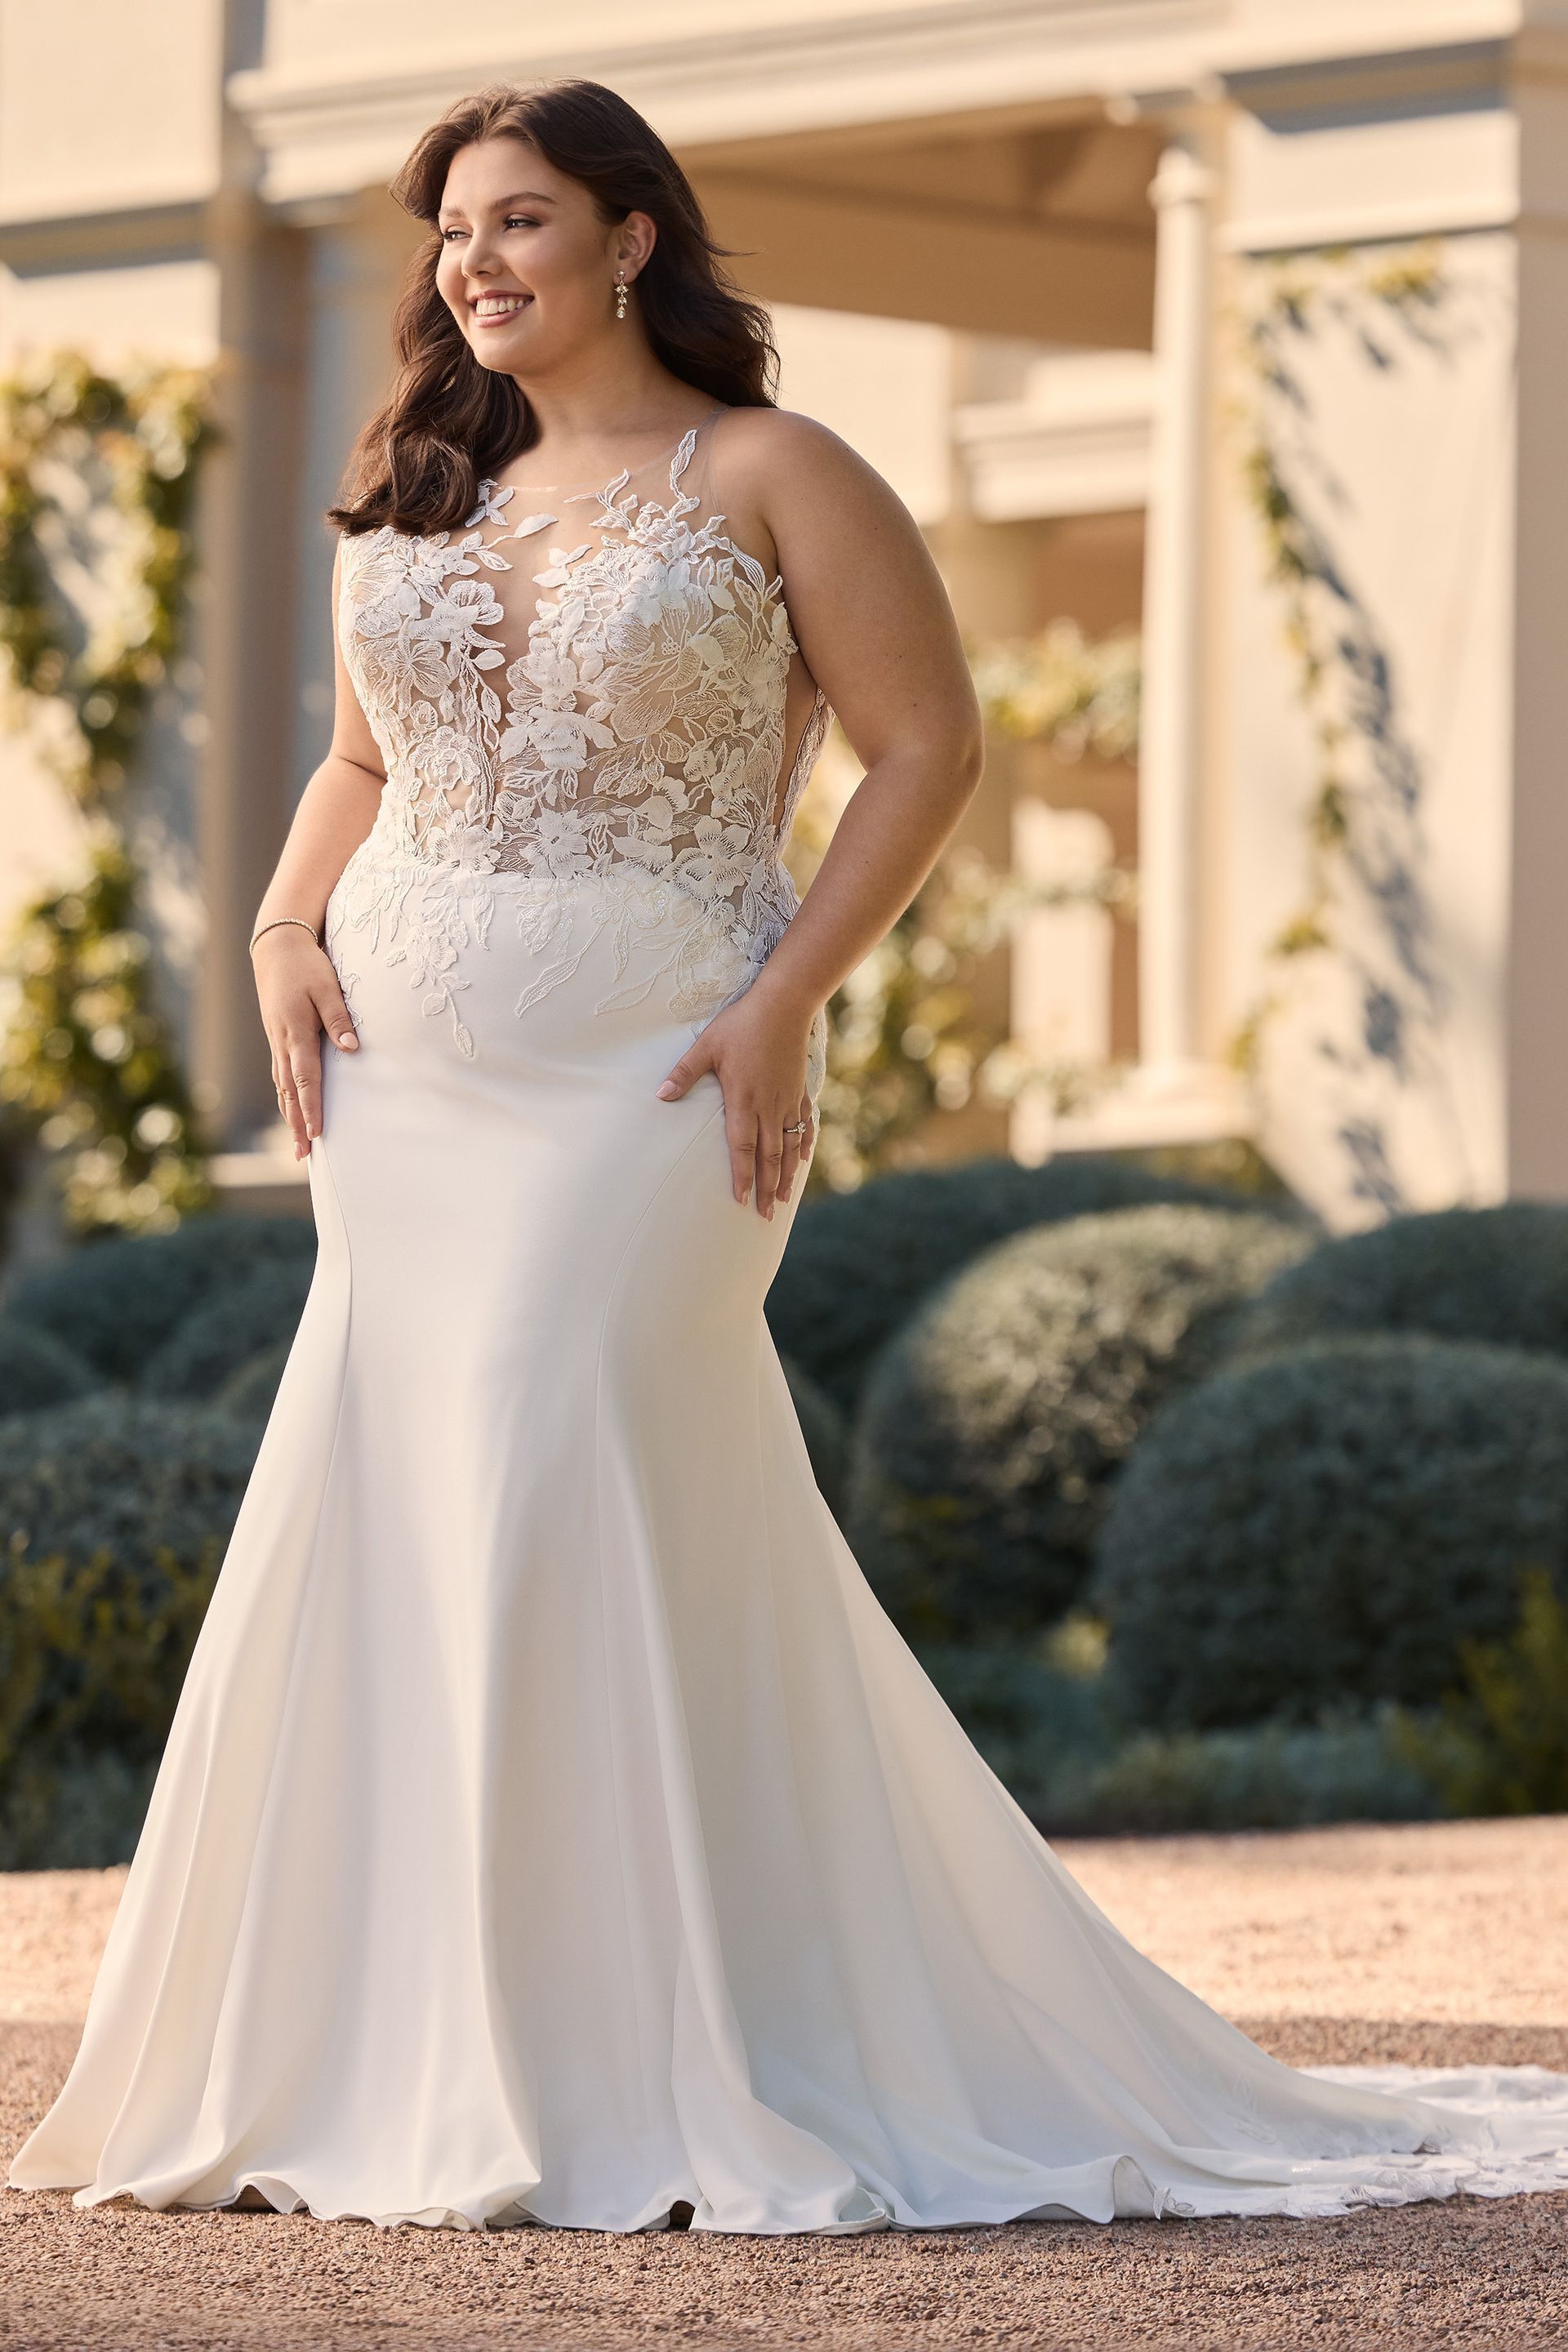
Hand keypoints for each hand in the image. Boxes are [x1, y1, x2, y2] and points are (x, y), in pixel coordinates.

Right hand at [252, 927, 357, 1159]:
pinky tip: (290, 1109)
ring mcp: (277, 1042)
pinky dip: (286, 1096)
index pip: (306, 1078)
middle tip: (303, 1155)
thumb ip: (339, 1019)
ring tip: (299, 1143)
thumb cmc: (306, 967)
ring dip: (290, 1115)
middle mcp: (282, 1043)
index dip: (311, 1107)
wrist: (276, 949)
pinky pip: (281, 1075)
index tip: (318, 1132)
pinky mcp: (277, 1038)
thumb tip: (352, 1048)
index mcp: (296, 1033)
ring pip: (283, 1086)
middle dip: (297, 1124)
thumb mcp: (327, 987)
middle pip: (290, 1092)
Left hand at [656, 989, 815, 1217]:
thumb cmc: (741, 1024)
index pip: (743, 1148)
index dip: (742, 1176)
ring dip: (786, 1176)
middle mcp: (769, 1106)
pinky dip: (803, 1147)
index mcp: (743, 1100)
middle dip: (766, 1188)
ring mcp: (788, 1100)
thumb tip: (660, 1096)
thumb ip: (684, 1073)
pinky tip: (801, 1161)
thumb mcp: (706, 1046)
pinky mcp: (800, 1091)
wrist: (784, 1004)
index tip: (741, 1200)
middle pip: (769, 1157)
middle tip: (764, 1215)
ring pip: (789, 1147)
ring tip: (784, 1200)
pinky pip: (804, 1126)